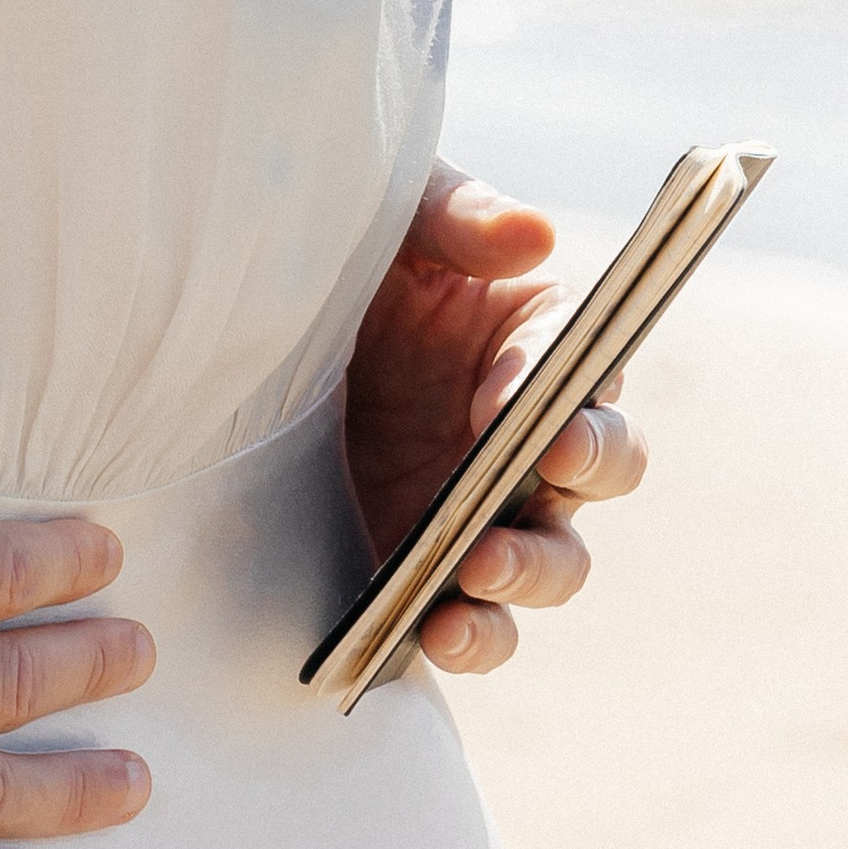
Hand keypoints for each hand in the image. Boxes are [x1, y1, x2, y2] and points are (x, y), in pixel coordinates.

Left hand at [344, 161, 647, 673]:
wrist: (246, 317)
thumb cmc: (343, 246)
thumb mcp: (393, 214)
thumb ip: (459, 217)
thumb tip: (535, 233)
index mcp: (533, 335)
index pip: (585, 366)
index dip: (568, 388)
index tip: (512, 402)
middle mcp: (526, 428)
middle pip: (602, 467)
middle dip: (583, 474)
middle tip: (542, 470)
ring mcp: (482, 503)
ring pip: (552, 559)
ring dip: (528, 573)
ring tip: (476, 572)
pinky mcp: (428, 560)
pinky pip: (474, 617)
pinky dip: (471, 634)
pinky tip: (435, 633)